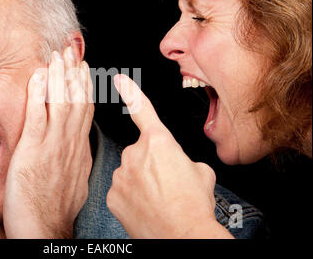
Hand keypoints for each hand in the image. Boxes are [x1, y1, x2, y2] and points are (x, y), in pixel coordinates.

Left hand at [3, 47, 93, 237]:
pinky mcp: (34, 150)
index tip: (82, 66)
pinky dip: (39, 93)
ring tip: (57, 54)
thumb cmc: (56, 208)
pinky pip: (38, 115)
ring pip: (61, 102)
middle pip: (76, 99)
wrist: (46, 229)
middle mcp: (70, 142)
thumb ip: (75, 157)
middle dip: (74, 72)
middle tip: (71, 49)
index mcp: (78, 148)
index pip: (85, 109)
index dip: (84, 85)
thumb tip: (77, 146)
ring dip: (59, 76)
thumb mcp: (74, 179)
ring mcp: (54, 145)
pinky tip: (38, 76)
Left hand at [106, 74, 232, 237]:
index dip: (129, 92)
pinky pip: (122, 190)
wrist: (182, 235)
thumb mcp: (201, 172)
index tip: (118, 79)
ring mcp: (121, 175)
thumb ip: (182, 159)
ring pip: (130, 172)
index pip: (141, 109)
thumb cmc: (194, 204)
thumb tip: (178, 165)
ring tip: (160, 199)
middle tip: (167, 184)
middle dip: (152, 164)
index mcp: (159, 141)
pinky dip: (132, 197)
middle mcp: (135, 154)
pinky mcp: (112, 195)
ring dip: (142, 182)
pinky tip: (146, 207)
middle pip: (141, 153)